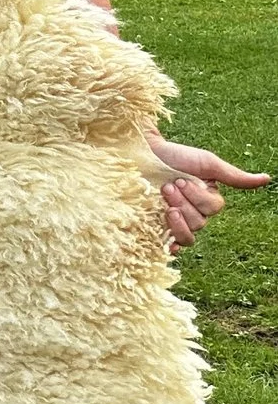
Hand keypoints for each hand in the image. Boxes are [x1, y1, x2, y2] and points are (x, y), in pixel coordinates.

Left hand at [150, 136, 268, 246]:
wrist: (138, 156)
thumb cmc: (173, 156)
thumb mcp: (207, 164)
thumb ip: (234, 176)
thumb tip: (267, 179)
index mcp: (205, 198)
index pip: (213, 209)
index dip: (198, 198)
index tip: (180, 180)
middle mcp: (191, 211)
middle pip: (200, 223)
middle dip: (184, 203)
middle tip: (166, 187)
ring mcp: (171, 221)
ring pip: (188, 235)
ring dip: (176, 218)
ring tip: (161, 197)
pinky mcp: (153, 228)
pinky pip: (170, 247)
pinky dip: (171, 247)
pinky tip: (167, 243)